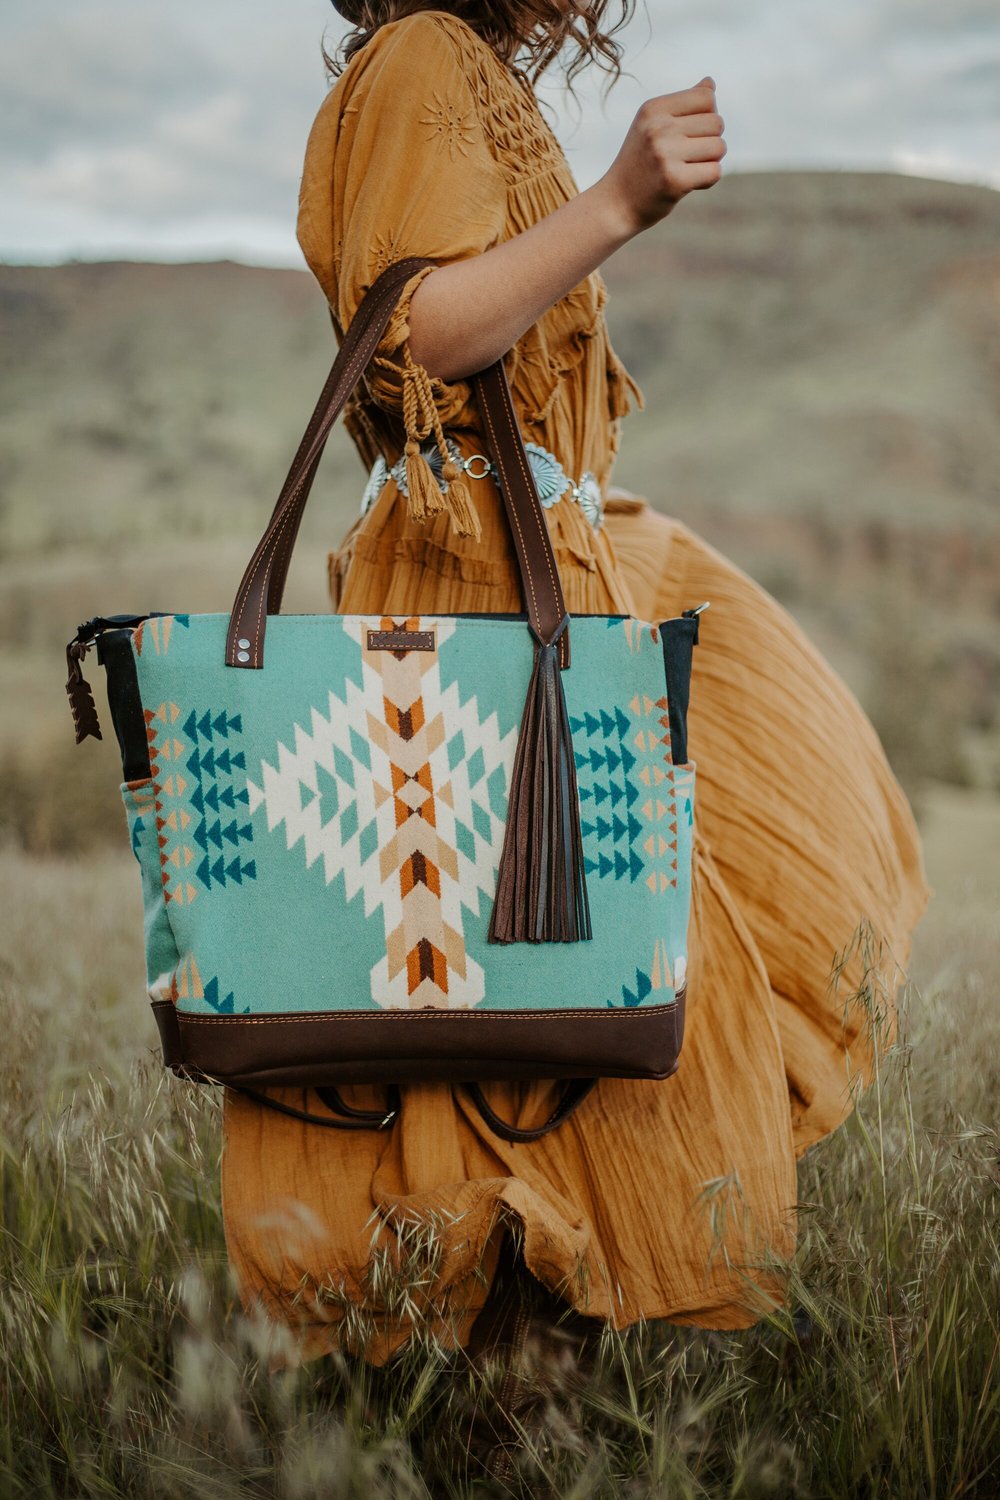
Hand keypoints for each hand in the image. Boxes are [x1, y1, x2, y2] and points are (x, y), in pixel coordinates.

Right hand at [600, 77, 726, 234]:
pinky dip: (707, 180)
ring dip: (711, 161)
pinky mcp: (674, 180)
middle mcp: (658, 128)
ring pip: (719, 147)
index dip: (708, 116)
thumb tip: (710, 82)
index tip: (690, 133)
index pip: (706, 97)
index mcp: (653, 109)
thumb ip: (683, 104)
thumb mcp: (652, 125)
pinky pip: (714, 172)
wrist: (616, 204)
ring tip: (688, 168)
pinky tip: (688, 183)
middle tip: (689, 156)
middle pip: (716, 123)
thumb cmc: (640, 163)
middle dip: (711, 140)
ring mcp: (665, 154)